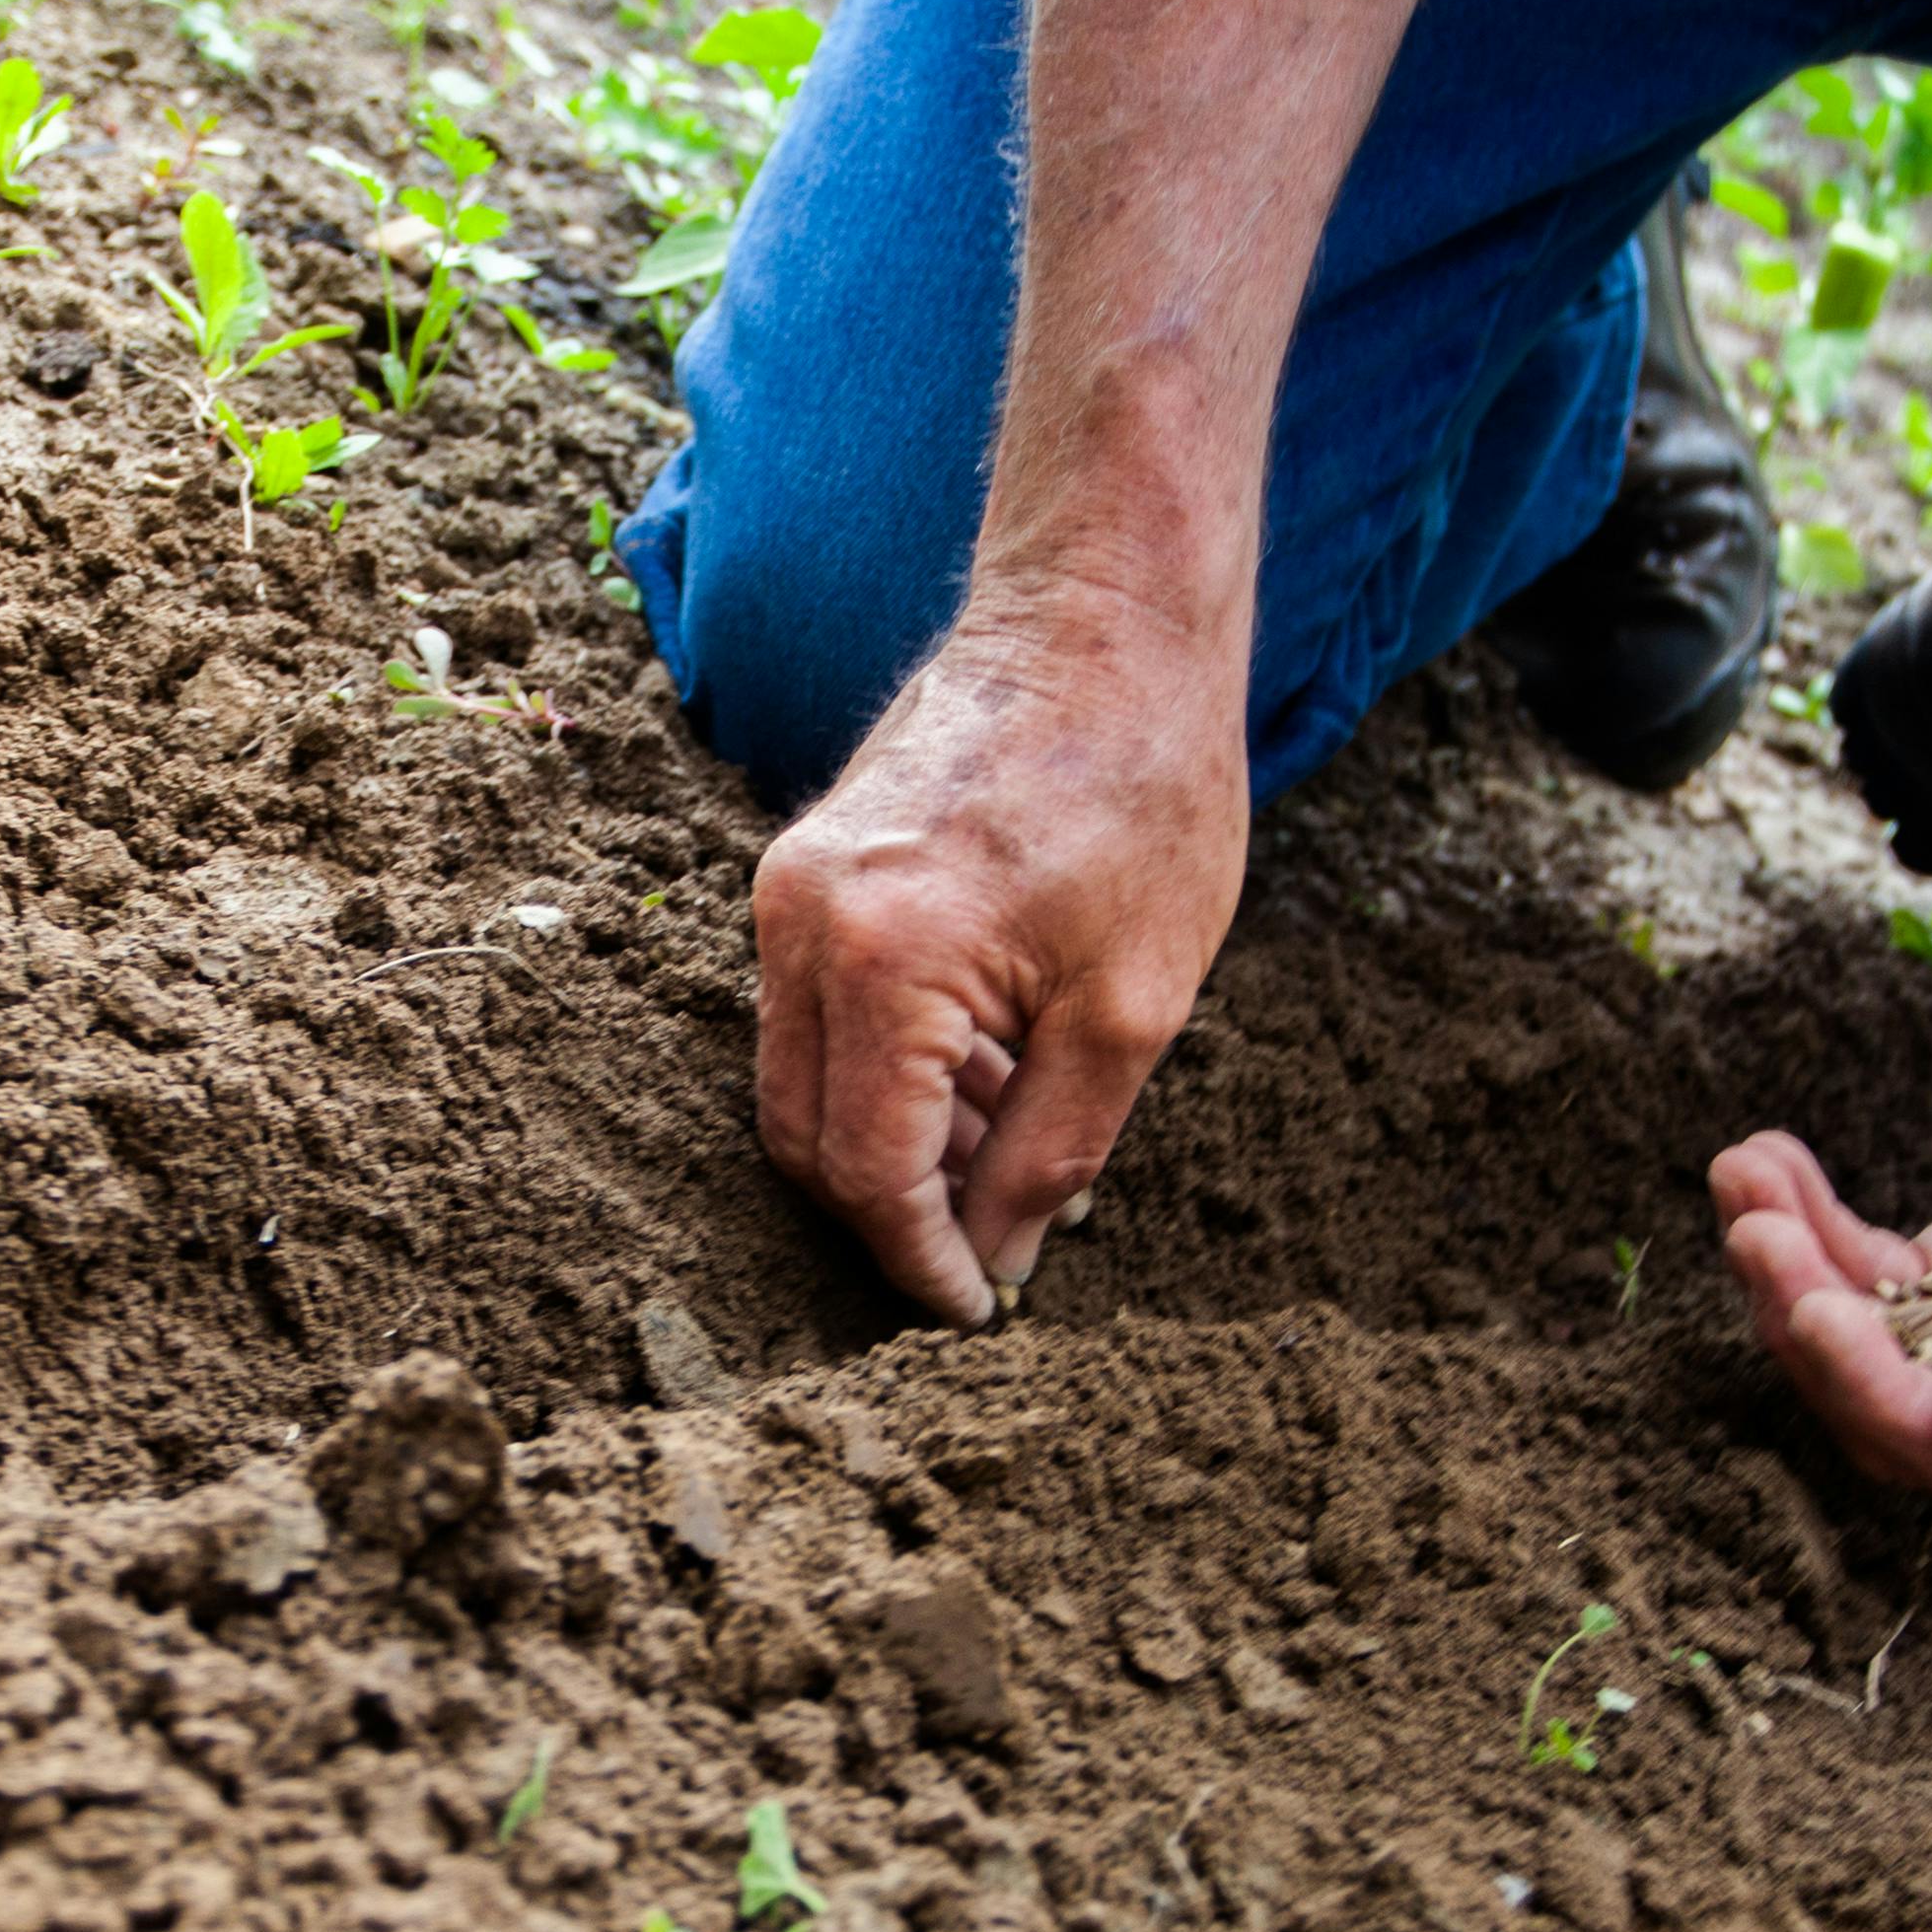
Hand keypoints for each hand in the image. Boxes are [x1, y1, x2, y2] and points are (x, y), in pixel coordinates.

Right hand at [752, 605, 1252, 1324]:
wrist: (1104, 620)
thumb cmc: (1144, 792)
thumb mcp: (1132, 1008)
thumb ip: (1051, 1153)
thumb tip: (997, 1262)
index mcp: (883, 960)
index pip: (867, 1172)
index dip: (920, 1262)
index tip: (978, 1311)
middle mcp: (802, 924)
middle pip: (806, 1140)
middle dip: (893, 1215)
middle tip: (991, 1252)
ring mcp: (788, 890)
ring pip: (802, 1082)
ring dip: (895, 1143)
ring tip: (1013, 1152)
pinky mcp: (802, 868)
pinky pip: (816, 1015)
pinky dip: (887, 1071)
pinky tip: (987, 1076)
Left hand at [1709, 1020, 1931, 1513]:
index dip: (1884, 1394)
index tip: (1819, 1310)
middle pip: (1893, 1406)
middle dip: (1813, 1323)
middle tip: (1755, 1232)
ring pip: (1864, 1336)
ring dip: (1791, 1266)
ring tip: (1742, 1179)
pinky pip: (1867, 1267)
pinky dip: (1809, 1220)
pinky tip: (1763, 1161)